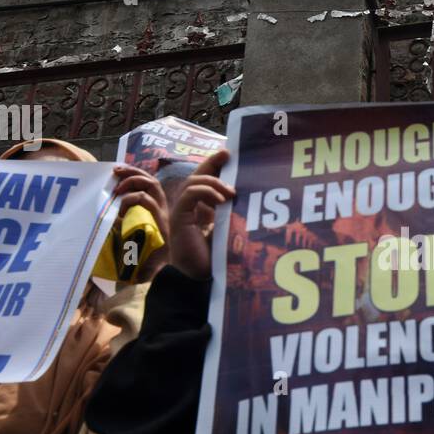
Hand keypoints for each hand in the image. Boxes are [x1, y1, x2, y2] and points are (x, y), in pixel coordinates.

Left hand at [110, 165, 169, 282]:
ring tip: (117, 187)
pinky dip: (131, 200)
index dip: (135, 176)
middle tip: (115, 170)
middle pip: (152, 180)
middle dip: (132, 171)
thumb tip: (106, 218)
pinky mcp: (162, 224)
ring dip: (133, 180)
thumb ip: (121, 228)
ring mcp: (165, 217)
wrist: (162, 280)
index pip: (150, 187)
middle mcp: (164, 213)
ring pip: (152, 185)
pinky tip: (120, 209)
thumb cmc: (143, 266)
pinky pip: (146, 201)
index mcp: (158, 215)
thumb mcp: (128, 241)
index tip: (116, 177)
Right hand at [170, 149, 235, 280]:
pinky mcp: (179, 218)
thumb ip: (235, 215)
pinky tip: (222, 201)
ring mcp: (183, 212)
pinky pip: (189, 194)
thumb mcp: (230, 232)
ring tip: (232, 192)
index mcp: (203, 210)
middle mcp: (191, 208)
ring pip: (193, 182)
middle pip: (197, 176)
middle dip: (212, 162)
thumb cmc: (216, 261)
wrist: (200, 280)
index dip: (215, 166)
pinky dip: (206, 192)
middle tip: (228, 154)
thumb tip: (254, 197)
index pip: (207, 181)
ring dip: (213, 181)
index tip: (231, 155)